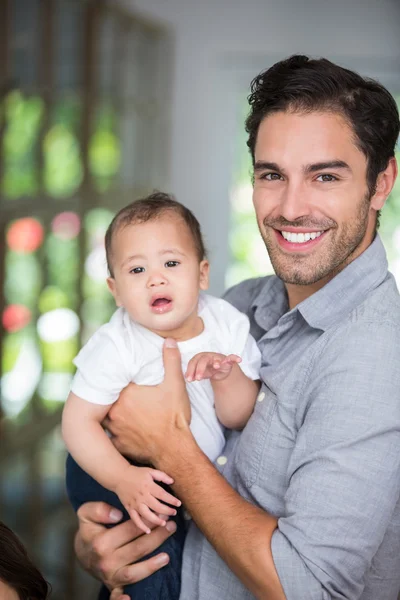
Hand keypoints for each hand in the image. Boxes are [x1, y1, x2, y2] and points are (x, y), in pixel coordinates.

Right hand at [74, 501, 176, 598]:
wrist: (83, 553)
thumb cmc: (90, 531)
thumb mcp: (86, 514)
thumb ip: (98, 510)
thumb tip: (117, 514)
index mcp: (101, 543)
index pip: (130, 530)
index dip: (148, 521)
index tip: (160, 513)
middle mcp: (106, 561)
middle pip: (137, 549)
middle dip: (157, 537)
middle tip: (171, 526)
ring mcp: (110, 576)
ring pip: (134, 573)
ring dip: (152, 565)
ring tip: (167, 556)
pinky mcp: (113, 586)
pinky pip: (116, 596)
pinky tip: (130, 598)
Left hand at [104, 338, 192, 465]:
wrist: (175, 450)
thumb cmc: (175, 417)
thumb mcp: (176, 385)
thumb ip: (171, 361)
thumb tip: (169, 341)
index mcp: (126, 393)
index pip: (114, 380)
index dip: (118, 378)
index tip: (122, 377)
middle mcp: (115, 410)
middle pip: (107, 398)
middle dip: (112, 395)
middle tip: (120, 393)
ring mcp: (114, 429)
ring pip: (104, 416)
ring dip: (110, 413)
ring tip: (118, 410)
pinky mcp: (117, 444)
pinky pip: (110, 436)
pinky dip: (114, 433)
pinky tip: (120, 430)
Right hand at [115, 465, 180, 533]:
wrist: (119, 477)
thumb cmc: (136, 473)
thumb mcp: (150, 471)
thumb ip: (161, 475)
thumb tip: (172, 481)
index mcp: (148, 486)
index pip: (162, 494)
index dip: (171, 500)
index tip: (178, 504)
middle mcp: (142, 496)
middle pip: (156, 506)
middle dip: (167, 511)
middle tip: (174, 513)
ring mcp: (135, 503)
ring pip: (146, 514)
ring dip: (156, 520)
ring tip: (164, 523)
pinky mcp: (129, 508)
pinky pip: (135, 519)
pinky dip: (141, 526)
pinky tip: (148, 531)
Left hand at [186, 352, 241, 381]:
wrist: (220, 368)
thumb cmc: (208, 369)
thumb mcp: (201, 372)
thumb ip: (195, 374)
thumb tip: (188, 379)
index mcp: (200, 358)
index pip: (194, 362)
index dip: (191, 370)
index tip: (189, 380)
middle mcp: (209, 356)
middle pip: (203, 360)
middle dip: (200, 369)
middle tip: (198, 379)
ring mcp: (219, 358)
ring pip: (216, 359)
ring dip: (216, 362)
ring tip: (216, 366)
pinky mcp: (228, 360)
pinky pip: (232, 358)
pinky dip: (235, 358)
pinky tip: (239, 360)